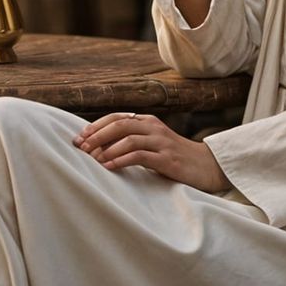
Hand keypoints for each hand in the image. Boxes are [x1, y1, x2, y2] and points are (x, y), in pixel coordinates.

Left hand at [73, 112, 229, 192]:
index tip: (78, 139)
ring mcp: (161, 142)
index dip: (95, 126)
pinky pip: (140, 156)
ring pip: (129, 138)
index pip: (116, 117)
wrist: (207, 167)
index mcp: (148, 121)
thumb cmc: (174, 157)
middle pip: (120, 124)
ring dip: (107, 148)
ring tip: (92, 159)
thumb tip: (98, 147)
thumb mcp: (152, 144)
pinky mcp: (167, 159)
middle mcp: (154, 127)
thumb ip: (131, 141)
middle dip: (97, 135)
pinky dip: (121, 160)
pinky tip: (109, 167)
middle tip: (81, 148)